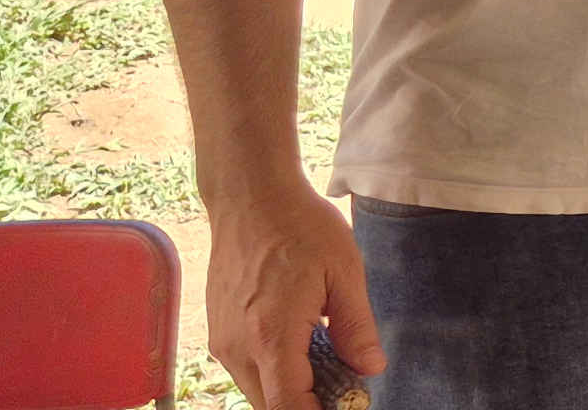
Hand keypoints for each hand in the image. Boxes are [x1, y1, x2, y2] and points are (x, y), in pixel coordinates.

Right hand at [204, 178, 378, 408]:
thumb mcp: (345, 271)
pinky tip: (302, 344)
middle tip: (343, 386)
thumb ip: (356, 327)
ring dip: (289, 389)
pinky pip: (246, 369)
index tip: (346, 405)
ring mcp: (222, 341)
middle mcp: (238, 347)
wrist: (251, 198)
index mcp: (272, 336)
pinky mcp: (217, 331)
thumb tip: (371, 369)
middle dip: (306, 404)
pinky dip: (273, 371)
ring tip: (326, 360)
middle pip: (270, 405)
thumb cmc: (301, 227)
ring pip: (256, 390)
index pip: (288, 407)